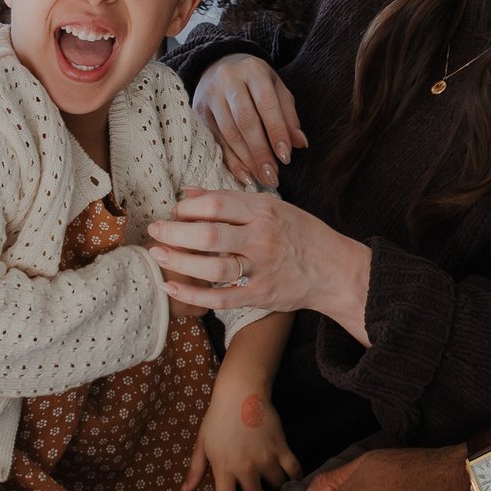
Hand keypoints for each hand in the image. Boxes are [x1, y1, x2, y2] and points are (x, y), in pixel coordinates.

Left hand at [146, 191, 370, 335]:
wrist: (335, 270)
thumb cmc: (300, 234)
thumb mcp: (272, 207)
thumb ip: (230, 200)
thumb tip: (189, 192)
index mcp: (264, 211)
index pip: (217, 204)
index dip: (188, 207)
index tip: (174, 211)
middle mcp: (262, 238)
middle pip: (209, 235)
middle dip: (174, 232)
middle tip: (155, 230)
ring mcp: (262, 269)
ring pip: (213, 268)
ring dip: (180, 262)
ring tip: (158, 255)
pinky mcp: (261, 295)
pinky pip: (220, 298)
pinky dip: (193, 294)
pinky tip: (171, 287)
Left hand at [183, 381, 303, 490]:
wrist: (240, 392)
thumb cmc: (218, 418)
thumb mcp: (202, 444)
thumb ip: (195, 470)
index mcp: (223, 468)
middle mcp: (245, 467)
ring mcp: (265, 458)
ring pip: (277, 488)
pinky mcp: (282, 447)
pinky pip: (294, 470)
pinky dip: (296, 479)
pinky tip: (293, 484)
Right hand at [191, 55, 306, 188]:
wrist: (220, 66)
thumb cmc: (255, 82)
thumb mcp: (276, 89)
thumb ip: (288, 115)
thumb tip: (299, 143)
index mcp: (253, 70)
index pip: (266, 104)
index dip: (276, 132)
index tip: (286, 157)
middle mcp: (228, 80)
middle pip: (245, 120)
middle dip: (260, 151)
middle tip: (273, 175)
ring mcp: (210, 95)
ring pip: (229, 132)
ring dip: (247, 159)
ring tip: (262, 177)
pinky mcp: (198, 111)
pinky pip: (215, 140)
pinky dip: (230, 160)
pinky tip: (244, 174)